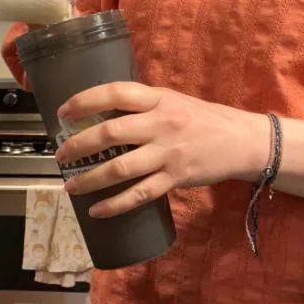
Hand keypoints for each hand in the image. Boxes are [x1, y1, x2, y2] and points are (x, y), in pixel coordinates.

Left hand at [56, 83, 269, 217]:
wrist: (243, 141)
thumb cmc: (204, 119)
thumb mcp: (174, 101)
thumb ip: (143, 106)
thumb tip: (102, 115)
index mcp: (159, 99)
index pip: (116, 93)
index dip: (85, 101)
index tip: (63, 113)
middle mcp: (162, 123)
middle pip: (111, 132)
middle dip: (79, 145)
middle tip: (60, 155)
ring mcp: (169, 152)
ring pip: (120, 167)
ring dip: (90, 178)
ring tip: (70, 185)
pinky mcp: (176, 177)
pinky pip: (140, 193)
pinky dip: (115, 204)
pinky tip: (97, 210)